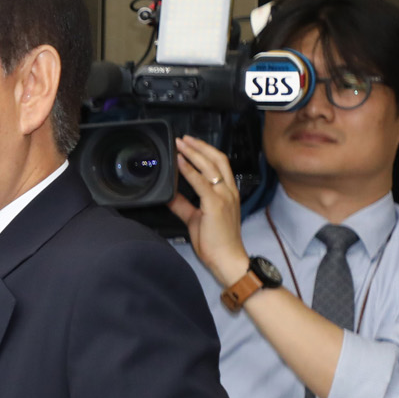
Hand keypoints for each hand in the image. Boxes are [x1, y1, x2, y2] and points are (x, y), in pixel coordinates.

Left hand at [170, 136, 250, 286]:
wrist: (227, 259)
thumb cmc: (215, 241)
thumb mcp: (195, 218)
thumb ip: (183, 205)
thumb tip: (170, 194)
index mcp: (227, 192)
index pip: (219, 165)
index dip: (205, 152)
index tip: (190, 145)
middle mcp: (229, 191)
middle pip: (217, 159)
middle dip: (200, 146)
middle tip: (183, 138)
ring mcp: (224, 196)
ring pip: (210, 166)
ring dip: (194, 152)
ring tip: (180, 144)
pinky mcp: (215, 204)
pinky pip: (201, 182)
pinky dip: (189, 170)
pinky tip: (179, 162)